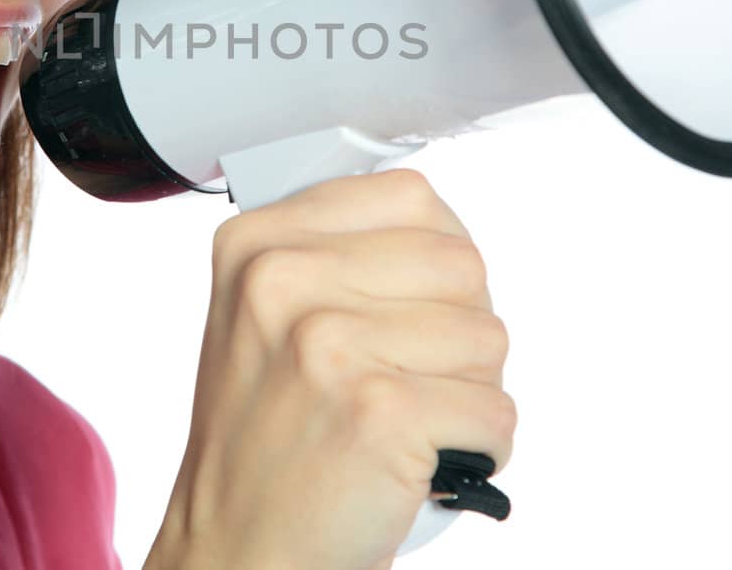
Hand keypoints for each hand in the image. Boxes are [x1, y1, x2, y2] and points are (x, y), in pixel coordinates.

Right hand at [146, 168, 515, 569]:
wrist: (235, 548)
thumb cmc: (262, 440)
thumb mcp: (262, 316)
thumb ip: (333, 254)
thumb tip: (441, 226)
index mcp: (257, 243)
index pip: (410, 196)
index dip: (437, 259)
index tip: (414, 306)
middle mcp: (283, 281)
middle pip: (462, 264)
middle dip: (460, 328)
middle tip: (410, 377)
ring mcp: (328, 344)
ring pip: (488, 336)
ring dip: (471, 392)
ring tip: (409, 422)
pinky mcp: (379, 412)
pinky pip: (497, 410)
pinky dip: (480, 448)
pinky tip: (423, 461)